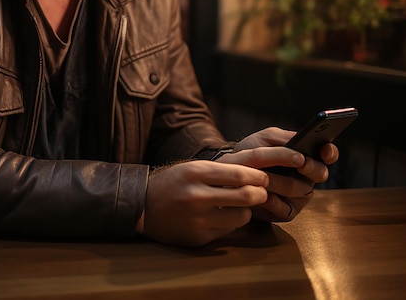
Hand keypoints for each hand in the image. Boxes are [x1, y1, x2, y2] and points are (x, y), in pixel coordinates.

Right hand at [139, 160, 268, 246]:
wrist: (142, 205)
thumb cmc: (171, 182)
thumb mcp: (192, 168)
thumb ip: (220, 172)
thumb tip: (253, 177)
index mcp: (195, 172)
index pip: (238, 174)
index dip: (257, 177)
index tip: (263, 177)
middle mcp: (197, 196)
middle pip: (245, 197)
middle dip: (260, 194)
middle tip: (262, 192)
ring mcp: (198, 219)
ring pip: (241, 217)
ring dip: (246, 210)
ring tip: (240, 204)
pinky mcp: (198, 238)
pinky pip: (227, 231)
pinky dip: (229, 223)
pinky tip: (222, 216)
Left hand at [220, 127, 338, 222]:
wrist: (230, 171)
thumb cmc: (250, 152)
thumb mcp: (264, 139)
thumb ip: (283, 138)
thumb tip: (300, 143)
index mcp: (304, 156)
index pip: (326, 154)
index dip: (329, 152)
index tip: (325, 149)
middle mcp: (306, 177)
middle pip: (320, 173)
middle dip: (311, 167)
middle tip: (301, 162)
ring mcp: (298, 196)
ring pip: (302, 191)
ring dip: (284, 182)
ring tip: (268, 176)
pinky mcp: (286, 212)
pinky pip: (286, 209)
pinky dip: (273, 201)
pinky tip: (263, 194)